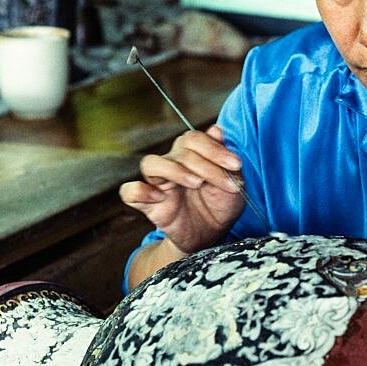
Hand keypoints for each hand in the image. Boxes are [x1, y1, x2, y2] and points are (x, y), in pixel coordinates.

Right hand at [119, 124, 245, 254]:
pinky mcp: (148, 203)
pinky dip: (140, 191)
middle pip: (180, 151)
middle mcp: (173, 164)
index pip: (195, 139)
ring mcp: (158, 183)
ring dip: (175, 170)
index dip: (215, 149)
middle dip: (208, 166)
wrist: (211, 235)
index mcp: (193, 155)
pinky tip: (159, 197)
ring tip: (197, 183)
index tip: (236, 165)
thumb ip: (226, 158)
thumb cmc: (221, 206)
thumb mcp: (233, 182)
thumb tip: (217, 129)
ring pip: (151, 163)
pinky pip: (130, 191)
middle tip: (227, 183)